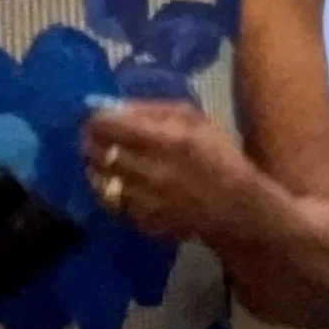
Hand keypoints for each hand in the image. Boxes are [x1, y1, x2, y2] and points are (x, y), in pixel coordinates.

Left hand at [83, 102, 253, 242]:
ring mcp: (144, 200)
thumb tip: (116, 107)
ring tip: (101, 159)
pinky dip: (109, 191)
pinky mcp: (142, 221)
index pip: (111, 126)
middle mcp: (151, 171)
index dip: (96, 120)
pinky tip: (118, 183)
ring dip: (95, 167)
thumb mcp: (196, 121)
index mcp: (167, 140)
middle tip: (92, 138)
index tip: (96, 118)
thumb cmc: (220, 159)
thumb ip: (154, 110)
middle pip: (99, 153)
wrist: (237, 211)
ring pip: (99, 180)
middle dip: (91, 143)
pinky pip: (111, 202)